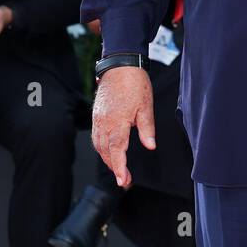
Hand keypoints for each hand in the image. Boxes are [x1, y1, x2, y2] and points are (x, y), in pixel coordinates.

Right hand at [91, 66, 155, 187]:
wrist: (120, 66)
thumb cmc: (134, 83)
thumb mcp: (146, 107)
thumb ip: (147, 129)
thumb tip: (150, 146)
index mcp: (117, 122)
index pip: (117, 151)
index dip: (119, 167)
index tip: (122, 180)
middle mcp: (104, 123)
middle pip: (106, 152)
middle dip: (114, 168)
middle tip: (125, 180)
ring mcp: (98, 119)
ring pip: (99, 146)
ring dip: (108, 159)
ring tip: (119, 169)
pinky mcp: (96, 115)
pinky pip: (96, 137)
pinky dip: (102, 148)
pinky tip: (110, 152)